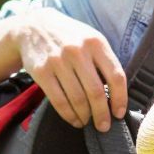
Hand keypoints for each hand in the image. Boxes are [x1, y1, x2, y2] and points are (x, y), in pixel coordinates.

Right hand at [15, 10, 126, 130]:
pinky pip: (58, 100)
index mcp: (96, 43)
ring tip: (88, 122)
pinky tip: (74, 120)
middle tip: (104, 126)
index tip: (119, 113)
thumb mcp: (91, 40)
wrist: (32, 27)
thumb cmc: (70, 38)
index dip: (120, 99)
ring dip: (85, 116)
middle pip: (96, 92)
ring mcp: (58, 61)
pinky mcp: (41, 71)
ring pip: (77, 98)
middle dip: (102, 114)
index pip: (116, 77)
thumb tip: (119, 94)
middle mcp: (77, 51)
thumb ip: (105, 61)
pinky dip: (68, 114)